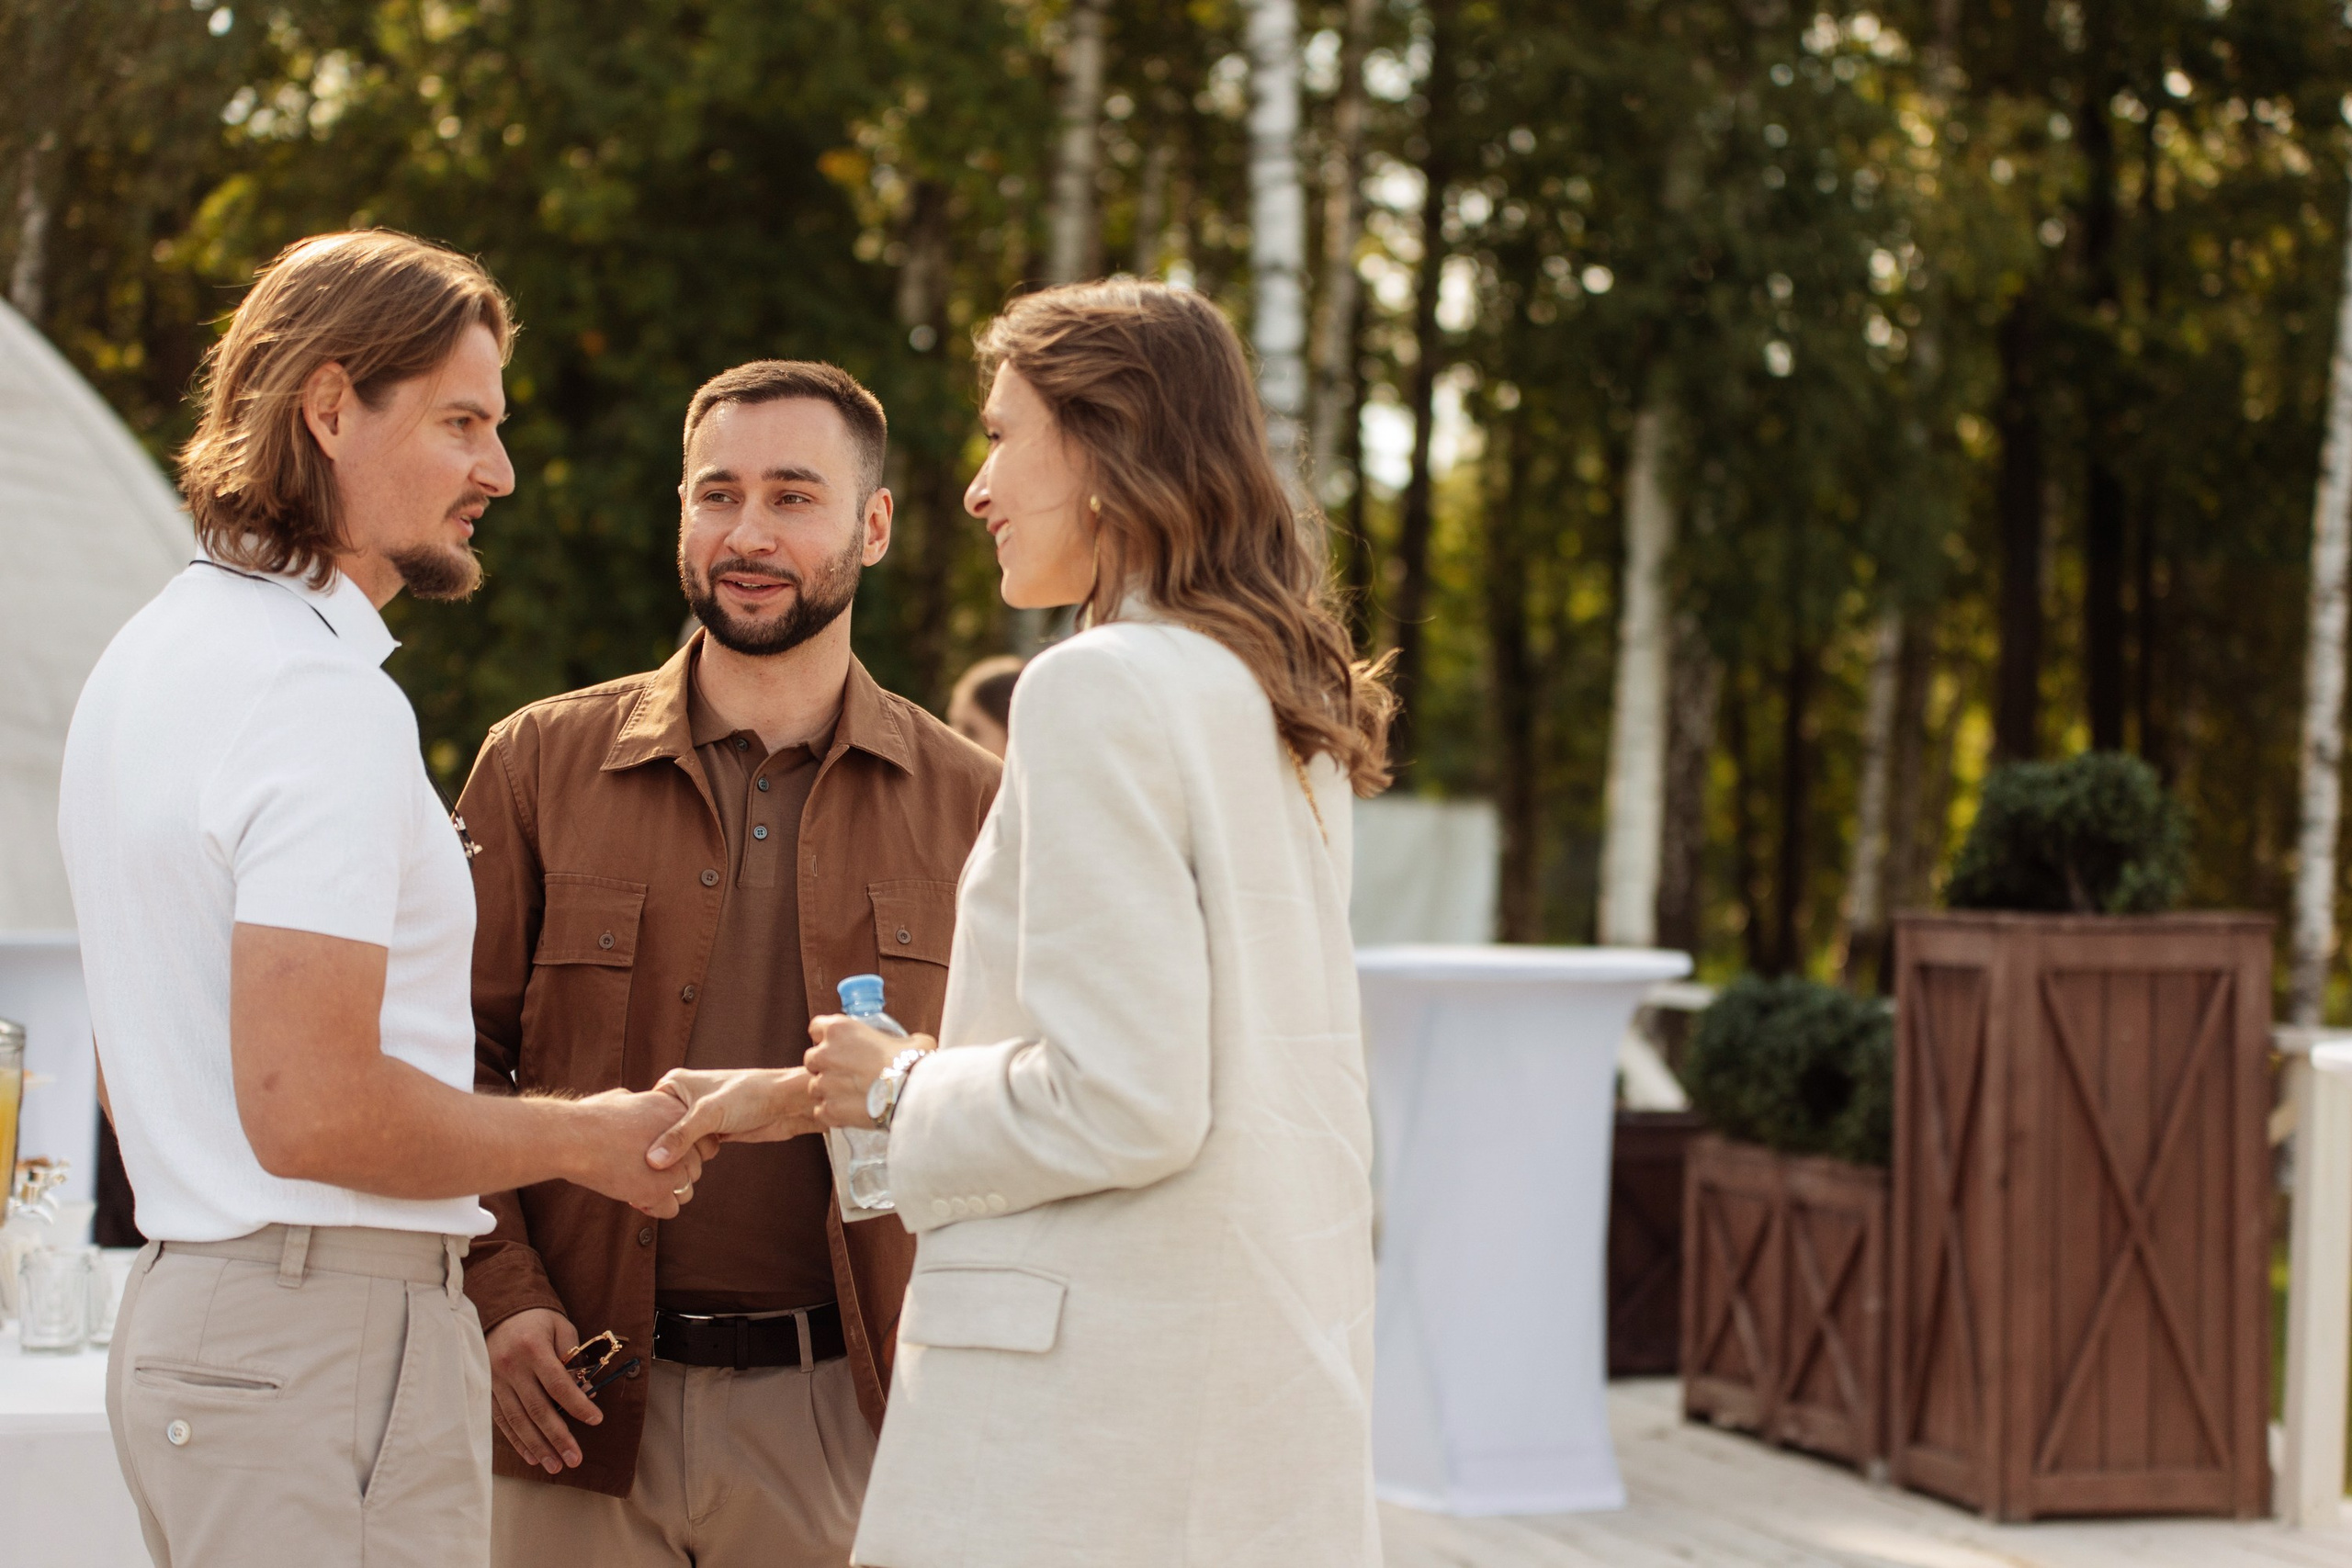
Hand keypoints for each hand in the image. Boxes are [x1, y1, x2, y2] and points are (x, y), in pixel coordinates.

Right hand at [486, 1307, 598, 1473]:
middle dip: (558, 1437)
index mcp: (533, 1348)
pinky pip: (502, 1420)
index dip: (577, 1404)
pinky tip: (532, 1456)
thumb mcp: (561, 1328)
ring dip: (538, 1446)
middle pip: (538, 1408)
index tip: (596, 1421)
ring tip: (555, 1465)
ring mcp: (495, 1380)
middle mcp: (511, 1366)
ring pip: (518, 1420)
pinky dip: (517, 1440)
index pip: (558, 1383)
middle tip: (574, 1459)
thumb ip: (573, 1358)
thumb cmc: (538, 1320)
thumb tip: (586, 1393)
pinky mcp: (487, 1390)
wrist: (500, 1311)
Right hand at [566, 1088, 707, 1215]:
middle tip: (643, 1173)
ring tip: (637, 1185)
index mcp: (677, 1113)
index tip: (660, 1157)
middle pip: (694, 1168)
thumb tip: (634, 1102)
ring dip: (664, 1192)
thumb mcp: (622, 1098)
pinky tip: (633, 1196)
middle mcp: (684, 1139)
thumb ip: (640, 1104)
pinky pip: (670, 1209)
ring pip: (686, 1191)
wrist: (574, 1137)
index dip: (682, 1153)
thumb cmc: (590, 1118)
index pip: (702, 1142)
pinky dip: (652, 1207)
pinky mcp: (659, 1189)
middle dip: (671, 1174)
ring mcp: (674, 1166)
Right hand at [647, 1068, 821, 1170]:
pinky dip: (688, 1162)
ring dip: (673, 1159)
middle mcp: (683, 1099)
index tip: (628, 1157)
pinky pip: (692, 1152)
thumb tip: (653, 1161)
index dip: (638, 1135)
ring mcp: (698, 1118)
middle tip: (642, 1173)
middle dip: (655, 1150)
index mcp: (674, 1084)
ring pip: (676, 1143)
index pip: (645, 1112)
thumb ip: (680, 1136)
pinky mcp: (712, 1133)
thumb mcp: (709, 1114)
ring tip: (658, 1178)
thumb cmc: (750, 1095)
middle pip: (658, 1130)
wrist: (786, 1104)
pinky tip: (679, 1175)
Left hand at [805, 1015, 932, 1130]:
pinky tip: (852, 1112)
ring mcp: (824, 1083)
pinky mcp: (828, 1109)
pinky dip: (833, 1113)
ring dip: (830, 1091)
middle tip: (848, 1074)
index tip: (837, 1046)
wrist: (913, 1094)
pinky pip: (821, 1111)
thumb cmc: (913, 1063)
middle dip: (825, 1066)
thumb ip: (895, 1041)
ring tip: (853, 1097)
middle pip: (811, 1059)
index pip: (817, 1028)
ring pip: (815, 1087)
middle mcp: (825, 1054)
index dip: (826, 1038)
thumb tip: (904, 1048)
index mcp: (840, 1029)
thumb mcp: (910, 1041)